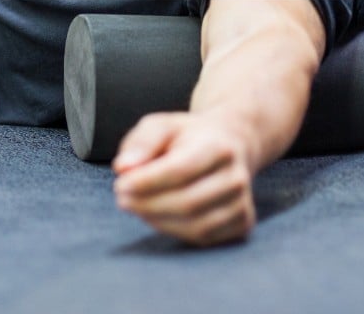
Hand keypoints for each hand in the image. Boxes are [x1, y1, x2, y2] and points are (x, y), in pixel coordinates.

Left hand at [112, 112, 257, 246]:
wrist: (230, 144)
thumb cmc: (189, 136)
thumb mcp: (161, 126)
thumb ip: (141, 143)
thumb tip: (123, 168)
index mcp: (218, 146)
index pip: (180, 170)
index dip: (146, 182)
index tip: (120, 184)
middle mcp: (236, 176)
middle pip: (187, 202)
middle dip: (147, 204)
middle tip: (122, 199)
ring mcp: (242, 202)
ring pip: (195, 225)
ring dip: (157, 220)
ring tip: (137, 206)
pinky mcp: (243, 223)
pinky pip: (203, 237)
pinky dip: (174, 231)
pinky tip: (159, 216)